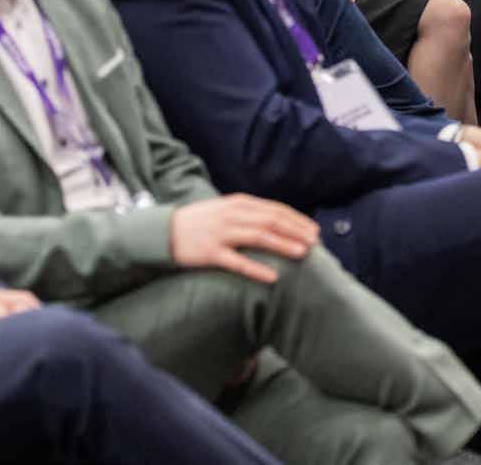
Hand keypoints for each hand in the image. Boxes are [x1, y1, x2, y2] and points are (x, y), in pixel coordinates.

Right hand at [170, 195, 318, 282]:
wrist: (165, 231)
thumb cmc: (200, 222)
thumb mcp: (225, 210)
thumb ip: (248, 214)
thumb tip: (278, 223)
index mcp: (237, 203)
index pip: (274, 209)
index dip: (297, 220)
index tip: (315, 231)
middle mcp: (231, 215)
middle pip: (271, 220)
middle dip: (296, 231)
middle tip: (315, 244)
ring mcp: (221, 233)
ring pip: (258, 236)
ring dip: (283, 244)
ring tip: (302, 253)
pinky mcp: (211, 252)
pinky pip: (237, 261)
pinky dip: (256, 269)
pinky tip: (272, 277)